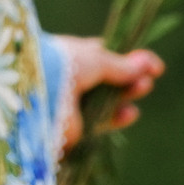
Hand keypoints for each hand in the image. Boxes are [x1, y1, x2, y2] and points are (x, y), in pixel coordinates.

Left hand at [54, 35, 162, 153]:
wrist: (34, 91)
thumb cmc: (61, 65)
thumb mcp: (94, 59)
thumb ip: (120, 65)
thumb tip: (146, 63)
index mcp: (68, 56)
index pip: (99, 56)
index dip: (124, 59)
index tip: (148, 62)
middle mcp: (68, 79)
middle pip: (105, 80)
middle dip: (129, 78)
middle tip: (150, 77)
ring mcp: (69, 104)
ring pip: (104, 101)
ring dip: (125, 95)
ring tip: (145, 87)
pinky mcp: (71, 128)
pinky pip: (98, 122)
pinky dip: (115, 118)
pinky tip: (131, 112)